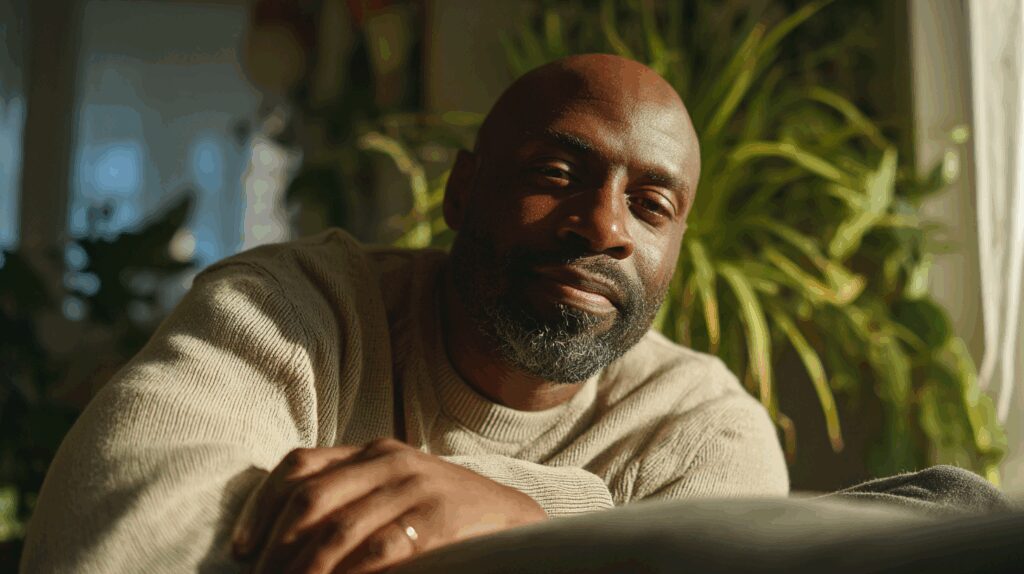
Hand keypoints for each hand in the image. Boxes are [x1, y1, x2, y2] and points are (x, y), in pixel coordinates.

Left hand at [231, 439, 547, 572]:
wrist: (511, 518)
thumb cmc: (441, 513)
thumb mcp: (393, 490)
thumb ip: (348, 497)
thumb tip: (280, 540)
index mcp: (371, 451)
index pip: (298, 466)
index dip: (260, 507)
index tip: (240, 550)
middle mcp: (389, 461)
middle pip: (309, 499)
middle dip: (275, 548)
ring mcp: (415, 487)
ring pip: (338, 529)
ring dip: (304, 570)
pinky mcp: (439, 518)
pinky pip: (380, 549)